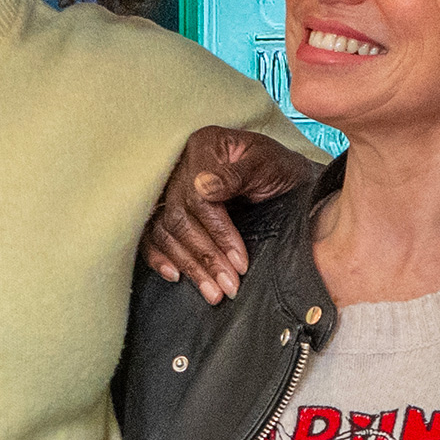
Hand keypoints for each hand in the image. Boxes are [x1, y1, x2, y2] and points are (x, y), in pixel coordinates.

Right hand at [141, 126, 316, 302]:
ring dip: (188, 265)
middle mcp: (181, 166)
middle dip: (205, 258)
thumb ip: (237, 174)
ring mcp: (172, 188)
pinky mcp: (170, 208)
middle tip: (228, 286)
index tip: (240, 262)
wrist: (286, 176)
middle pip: (180, 218)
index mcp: (203, 147)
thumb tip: (204, 188)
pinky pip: (153, 234)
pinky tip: (175, 275)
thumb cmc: (280, 167)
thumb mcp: (269, 164)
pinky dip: (159, 256)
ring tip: (212, 292)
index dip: (218, 234)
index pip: (199, 198)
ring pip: (166, 231)